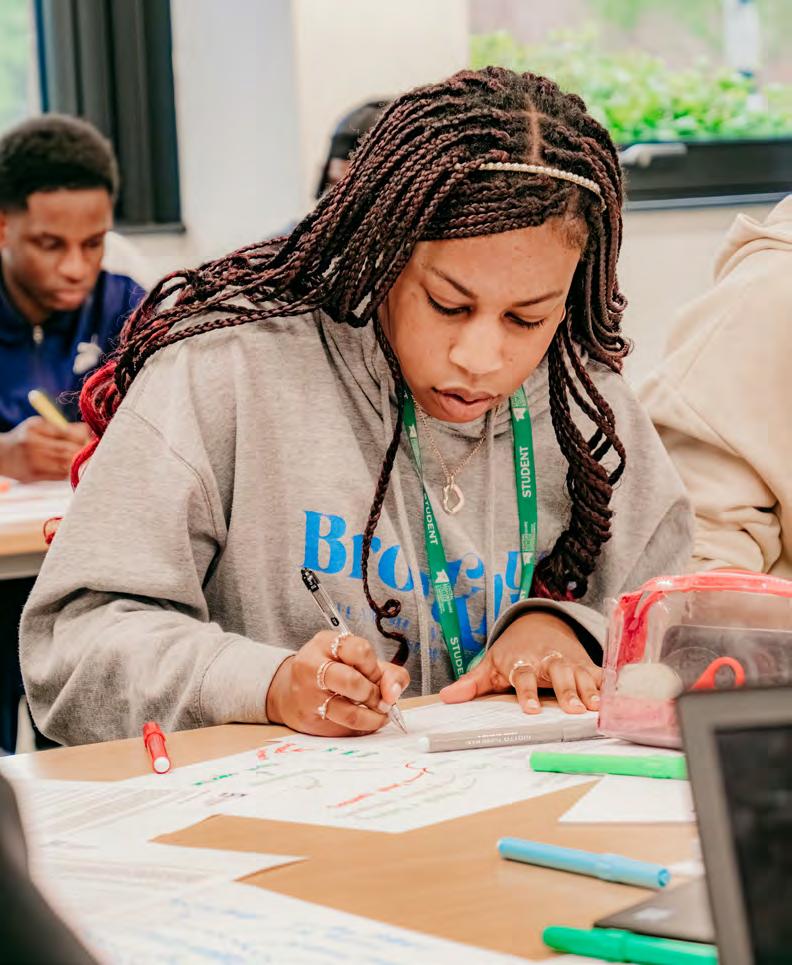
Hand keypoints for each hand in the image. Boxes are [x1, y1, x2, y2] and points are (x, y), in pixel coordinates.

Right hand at [0, 417, 89, 481]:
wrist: (1, 455)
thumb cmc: (25, 438)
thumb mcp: (38, 426)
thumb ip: (62, 427)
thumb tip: (88, 430)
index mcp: (35, 428)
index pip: (66, 432)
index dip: (83, 436)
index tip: (91, 436)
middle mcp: (32, 445)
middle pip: (67, 450)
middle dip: (83, 450)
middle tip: (91, 449)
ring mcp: (32, 462)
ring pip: (66, 464)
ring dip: (78, 462)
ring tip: (83, 458)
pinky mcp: (33, 476)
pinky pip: (60, 476)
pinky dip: (69, 471)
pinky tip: (70, 467)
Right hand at [265, 630, 409, 736]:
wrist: (293, 691)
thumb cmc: (335, 673)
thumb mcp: (361, 663)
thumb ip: (388, 674)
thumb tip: (393, 693)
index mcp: (326, 643)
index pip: (359, 650)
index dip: (374, 668)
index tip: (377, 677)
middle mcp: (312, 665)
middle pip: (352, 681)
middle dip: (374, 694)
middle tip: (380, 700)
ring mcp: (307, 694)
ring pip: (349, 712)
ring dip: (372, 717)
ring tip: (378, 715)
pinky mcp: (308, 719)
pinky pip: (344, 728)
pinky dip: (362, 728)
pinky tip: (365, 722)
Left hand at [439, 611, 601, 714]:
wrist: (539, 625)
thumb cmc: (512, 652)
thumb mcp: (490, 664)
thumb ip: (471, 682)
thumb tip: (446, 697)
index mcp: (521, 660)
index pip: (523, 676)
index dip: (527, 692)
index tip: (531, 710)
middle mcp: (547, 659)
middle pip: (557, 673)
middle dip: (566, 691)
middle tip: (573, 711)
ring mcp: (569, 660)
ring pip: (580, 673)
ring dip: (589, 690)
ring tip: (596, 708)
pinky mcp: (585, 662)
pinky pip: (599, 673)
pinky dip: (608, 684)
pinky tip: (616, 699)